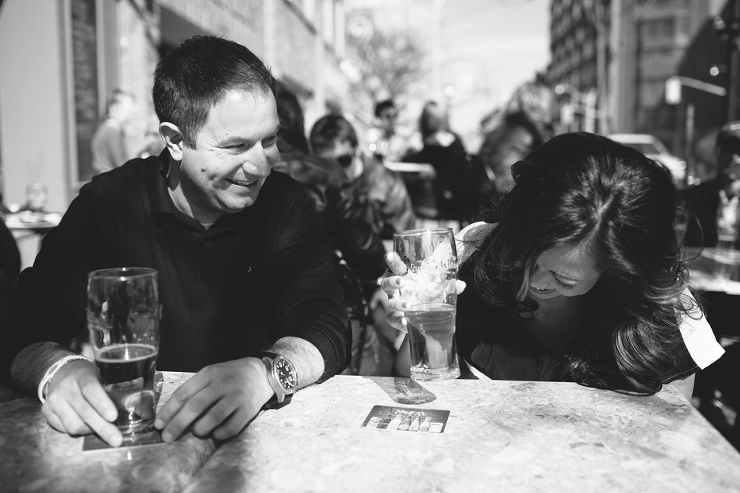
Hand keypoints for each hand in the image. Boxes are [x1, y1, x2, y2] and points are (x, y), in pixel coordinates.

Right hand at [42, 360, 121, 446]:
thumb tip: (128, 408)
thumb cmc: (86, 376)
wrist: (60, 371)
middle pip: (85, 412)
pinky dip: (78, 431)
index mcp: (82, 375)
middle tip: (117, 439)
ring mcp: (54, 400)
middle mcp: (65, 388)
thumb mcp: (99, 374)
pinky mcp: (46, 411)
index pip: (91, 389)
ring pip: (73, 425)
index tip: (113, 417)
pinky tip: (86, 426)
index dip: (102, 404)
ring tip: (100, 428)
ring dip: (90, 431)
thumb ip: (110, 388)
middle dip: (103, 428)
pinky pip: (64, 429)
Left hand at [154, 358, 272, 441]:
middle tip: (167, 437)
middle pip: (196, 406)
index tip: (158, 424)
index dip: (169, 410)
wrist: (261, 373)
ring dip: (200, 429)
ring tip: (197, 431)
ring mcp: (237, 396)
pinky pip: (230, 427)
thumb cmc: (230, 376)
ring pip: (213, 417)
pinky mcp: (248, 410)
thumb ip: (194, 390)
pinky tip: (215, 432)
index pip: (184, 392)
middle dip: (178, 424)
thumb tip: (170, 415)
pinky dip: (219, 434)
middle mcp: (223, 384)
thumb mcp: (212, 374)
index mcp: (210, 373)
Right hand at [380, 252, 465, 331]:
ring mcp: (394, 305)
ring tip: (408, 306)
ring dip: (398, 304)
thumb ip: (449, 287)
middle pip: (386, 284)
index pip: (397, 268)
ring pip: (389, 303)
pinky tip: (405, 321)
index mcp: (405, 280)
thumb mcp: (439, 292)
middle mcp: (397, 292)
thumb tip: (461, 284)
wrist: (425, 322)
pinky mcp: (395, 319)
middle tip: (402, 282)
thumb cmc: (428, 300)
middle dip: (392, 281)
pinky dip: (398, 320)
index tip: (390, 255)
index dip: (392, 261)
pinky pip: (393, 319)